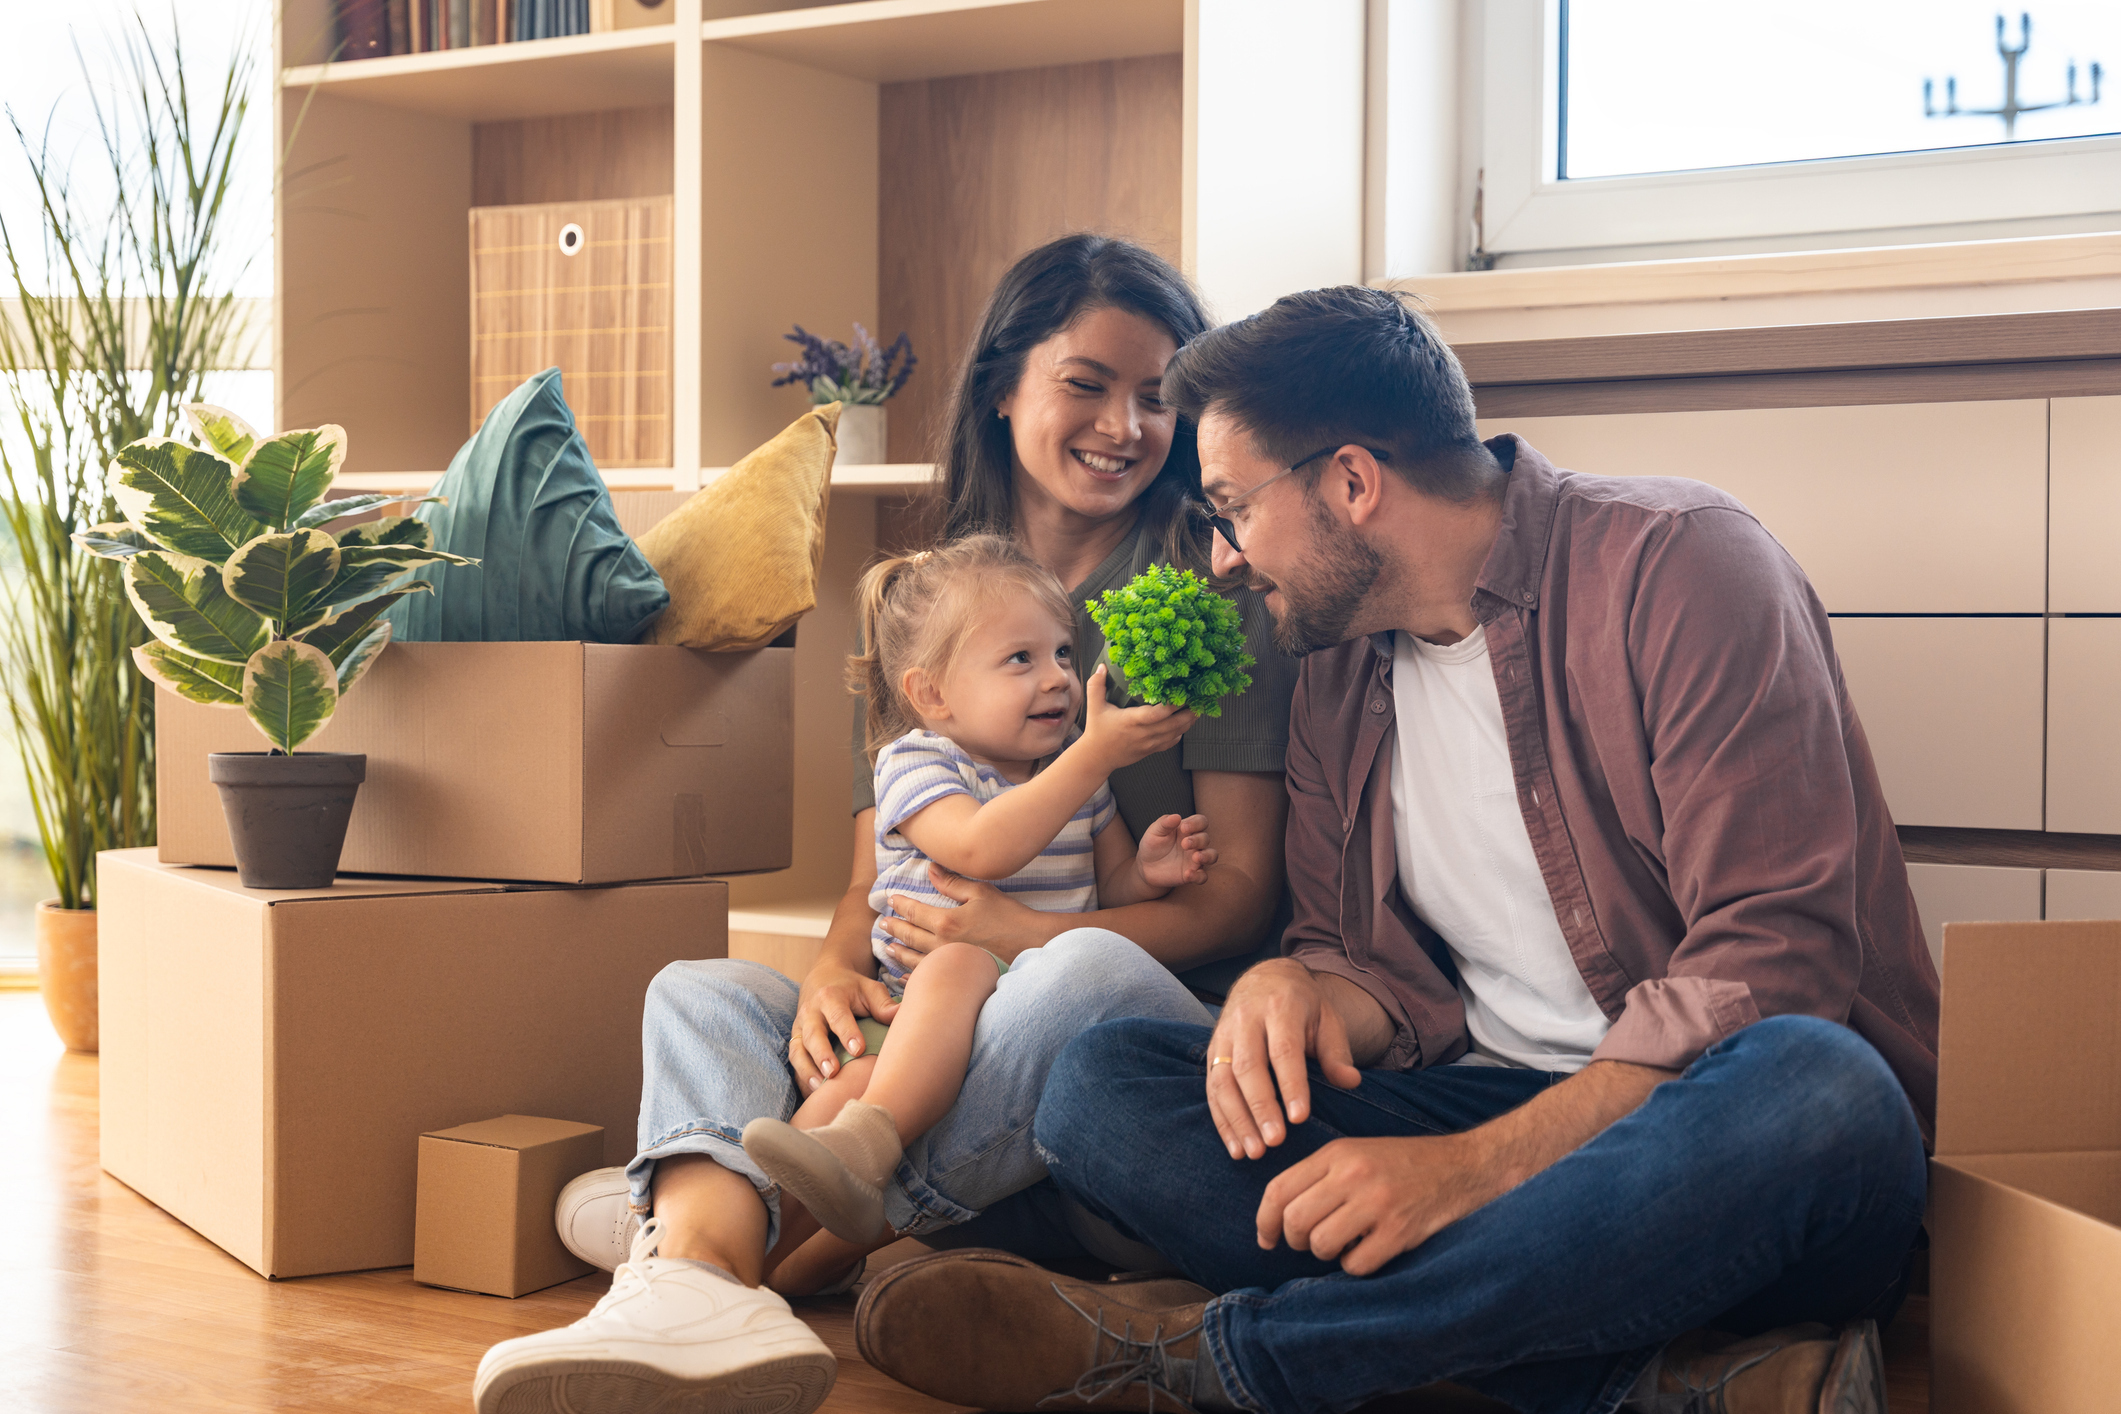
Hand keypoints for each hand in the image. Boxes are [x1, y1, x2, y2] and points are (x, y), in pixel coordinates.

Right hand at [789, 960, 900, 1093]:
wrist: (823, 979)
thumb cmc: (852, 989)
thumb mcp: (869, 989)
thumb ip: (883, 1004)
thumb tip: (900, 1016)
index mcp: (831, 997)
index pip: (838, 1016)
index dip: (847, 1032)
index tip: (858, 1050)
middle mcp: (811, 1012)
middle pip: (813, 1034)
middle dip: (821, 1053)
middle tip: (832, 1072)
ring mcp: (800, 1027)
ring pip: (798, 1049)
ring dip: (806, 1069)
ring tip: (819, 1087)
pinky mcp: (795, 1040)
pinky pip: (794, 1060)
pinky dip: (801, 1076)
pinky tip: (812, 1092)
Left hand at [881, 863, 1062, 967]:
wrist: (1030, 946)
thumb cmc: (1008, 916)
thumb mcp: (981, 892)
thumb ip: (952, 883)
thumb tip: (931, 870)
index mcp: (946, 921)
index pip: (914, 911)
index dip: (900, 904)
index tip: (890, 900)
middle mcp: (942, 945)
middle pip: (910, 936)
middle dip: (894, 929)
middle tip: (882, 925)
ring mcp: (948, 964)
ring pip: (914, 960)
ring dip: (898, 953)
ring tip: (888, 948)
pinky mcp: (957, 977)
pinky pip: (928, 978)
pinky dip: (912, 976)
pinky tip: (906, 975)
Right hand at [1078, 665, 1197, 772]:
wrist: (1097, 758)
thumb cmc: (1097, 731)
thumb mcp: (1094, 706)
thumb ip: (1096, 685)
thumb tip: (1102, 666)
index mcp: (1131, 721)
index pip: (1156, 714)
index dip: (1171, 706)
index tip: (1182, 695)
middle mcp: (1143, 733)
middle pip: (1172, 725)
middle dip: (1188, 713)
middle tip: (1199, 700)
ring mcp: (1149, 744)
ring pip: (1175, 734)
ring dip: (1188, 722)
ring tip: (1197, 710)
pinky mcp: (1151, 750)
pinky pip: (1170, 743)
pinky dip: (1180, 734)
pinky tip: (1185, 724)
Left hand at [1135, 812, 1215, 887]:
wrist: (1146, 867)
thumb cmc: (1153, 845)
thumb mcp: (1155, 832)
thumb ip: (1165, 823)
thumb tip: (1177, 816)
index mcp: (1188, 829)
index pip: (1201, 821)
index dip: (1196, 823)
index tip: (1184, 828)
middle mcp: (1195, 843)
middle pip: (1205, 838)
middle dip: (1197, 840)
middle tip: (1184, 844)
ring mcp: (1195, 859)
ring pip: (1212, 856)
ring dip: (1207, 856)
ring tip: (1196, 857)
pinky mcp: (1192, 874)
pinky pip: (1203, 876)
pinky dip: (1198, 876)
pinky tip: (1188, 874)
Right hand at [1206, 959, 1362, 1159]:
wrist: (1265, 978)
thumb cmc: (1303, 1005)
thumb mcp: (1327, 1019)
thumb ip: (1336, 1052)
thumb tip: (1351, 1082)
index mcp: (1280, 1008)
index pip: (1283, 1050)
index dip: (1290, 1085)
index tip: (1299, 1118)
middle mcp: (1246, 1020)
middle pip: (1248, 1067)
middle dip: (1260, 1107)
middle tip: (1275, 1142)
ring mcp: (1224, 1035)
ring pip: (1223, 1080)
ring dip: (1237, 1120)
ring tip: (1254, 1151)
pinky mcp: (1212, 1051)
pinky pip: (1211, 1089)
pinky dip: (1222, 1120)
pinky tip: (1235, 1147)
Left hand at [1256, 1133, 1494, 1275]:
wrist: (1463, 1166)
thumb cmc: (1403, 1164)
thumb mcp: (1356, 1153)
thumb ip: (1318, 1177)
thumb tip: (1278, 1218)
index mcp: (1337, 1153)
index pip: (1278, 1190)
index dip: (1264, 1221)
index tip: (1266, 1240)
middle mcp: (1353, 1174)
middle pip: (1295, 1222)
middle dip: (1295, 1241)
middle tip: (1310, 1243)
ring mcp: (1377, 1203)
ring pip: (1321, 1245)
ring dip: (1327, 1253)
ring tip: (1346, 1242)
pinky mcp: (1399, 1231)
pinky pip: (1355, 1264)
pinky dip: (1356, 1265)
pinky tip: (1370, 1250)